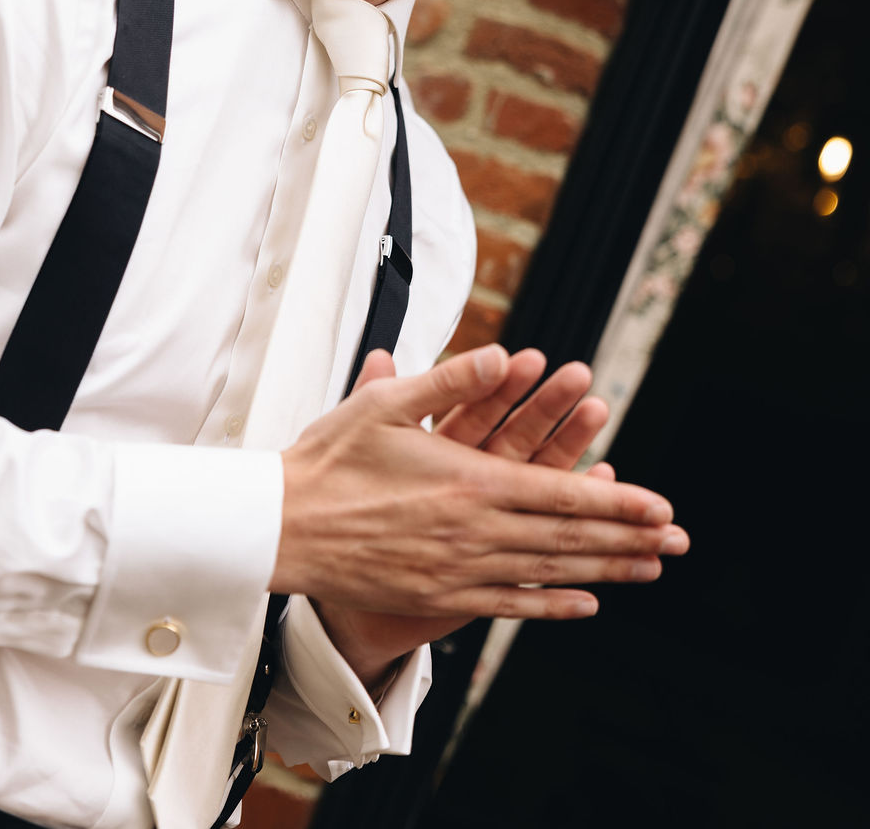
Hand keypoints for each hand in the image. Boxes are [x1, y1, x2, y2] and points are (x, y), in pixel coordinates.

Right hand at [275, 345, 687, 687]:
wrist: (283, 525)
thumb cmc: (331, 458)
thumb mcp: (386, 402)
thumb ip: (450, 380)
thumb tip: (504, 355)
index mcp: (468, 482)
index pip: (561, 494)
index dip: (617, 502)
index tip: (661, 507)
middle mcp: (473, 532)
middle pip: (567, 539)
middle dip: (629, 539)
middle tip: (677, 542)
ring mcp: (458, 570)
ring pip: (548, 574)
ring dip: (604, 571)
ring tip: (648, 570)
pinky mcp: (438, 594)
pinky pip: (509, 604)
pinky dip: (553, 605)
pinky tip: (585, 603)